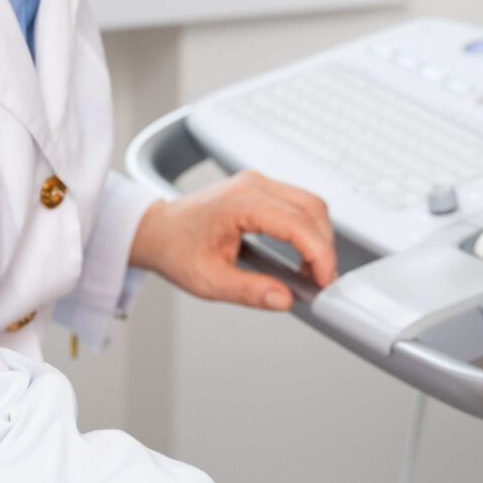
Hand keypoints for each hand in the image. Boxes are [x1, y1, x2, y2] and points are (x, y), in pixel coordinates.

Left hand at [128, 171, 336, 310]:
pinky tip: (304, 254)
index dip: (319, 254)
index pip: (297, 223)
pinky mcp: (261, 190)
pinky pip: (299, 203)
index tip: (324, 280)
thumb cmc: (175, 248)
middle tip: (323, 280)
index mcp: (240, 203)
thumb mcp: (208, 280)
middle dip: (325, 247)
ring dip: (320, 237)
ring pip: (311, 203)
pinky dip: (309, 229)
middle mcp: (253, 185)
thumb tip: (284, 298)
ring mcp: (258, 184)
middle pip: (312, 209)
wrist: (158, 230)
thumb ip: (249, 291)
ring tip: (314, 271)